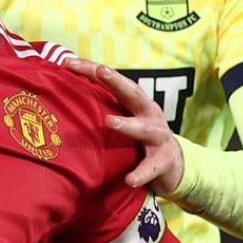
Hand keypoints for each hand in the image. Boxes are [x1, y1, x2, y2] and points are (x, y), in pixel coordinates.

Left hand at [64, 56, 183, 195]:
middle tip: (100, 71)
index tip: (68, 63)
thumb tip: (66, 95)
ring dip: (126, 124)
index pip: (114, 81)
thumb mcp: (126, 119)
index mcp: (137, 103)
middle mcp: (148, 114)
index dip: (92, 70)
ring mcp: (158, 137)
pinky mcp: (164, 161)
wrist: (175, 166)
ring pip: (143, 129)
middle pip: (133, 93)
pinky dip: (140, 173)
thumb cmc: (141, 138)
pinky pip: (150, 168)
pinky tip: (129, 180)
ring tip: (109, 122)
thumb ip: (104, 108)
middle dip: (116, 81)